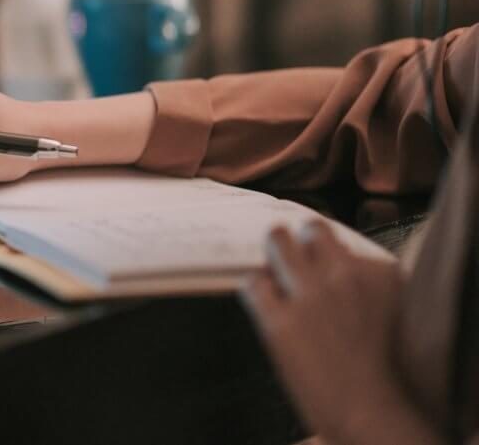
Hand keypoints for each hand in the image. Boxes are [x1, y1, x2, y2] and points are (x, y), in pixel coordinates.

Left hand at [240, 220, 438, 444]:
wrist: (371, 413)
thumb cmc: (384, 370)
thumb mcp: (389, 312)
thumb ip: (365, 282)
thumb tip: (334, 261)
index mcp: (380, 274)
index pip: (342, 240)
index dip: (327, 253)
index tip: (322, 262)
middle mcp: (344, 276)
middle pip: (310, 229)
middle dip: (298, 241)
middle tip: (290, 254)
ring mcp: (309, 296)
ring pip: (277, 242)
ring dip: (274, 254)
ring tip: (274, 268)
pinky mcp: (280, 320)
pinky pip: (254, 284)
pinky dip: (256, 289)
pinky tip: (263, 300)